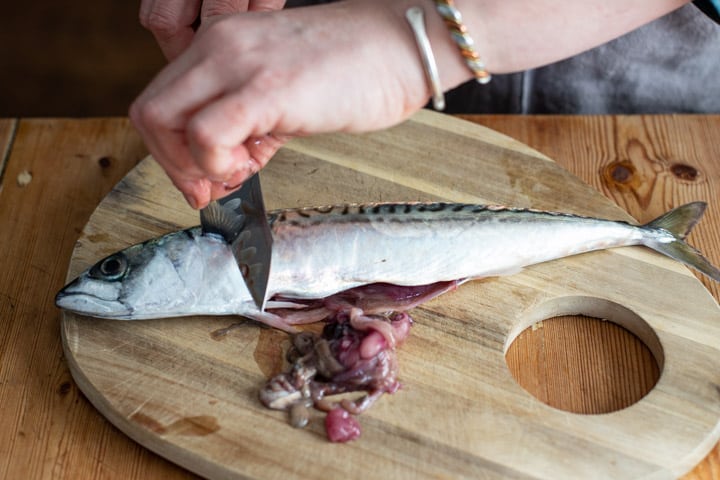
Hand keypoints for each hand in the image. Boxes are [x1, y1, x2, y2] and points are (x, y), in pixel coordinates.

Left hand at [130, 0, 433, 208]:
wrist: (403, 47)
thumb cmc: (357, 69)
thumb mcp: (286, 92)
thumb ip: (251, 122)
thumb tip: (229, 163)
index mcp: (223, 42)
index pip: (163, 99)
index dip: (171, 149)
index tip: (201, 178)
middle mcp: (220, 44)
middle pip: (150, 111)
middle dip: (171, 164)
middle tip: (208, 188)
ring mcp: (237, 62)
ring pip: (162, 121)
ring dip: (191, 166)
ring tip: (238, 173)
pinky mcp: (264, 88)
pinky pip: (205, 134)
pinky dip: (215, 164)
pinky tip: (251, 167)